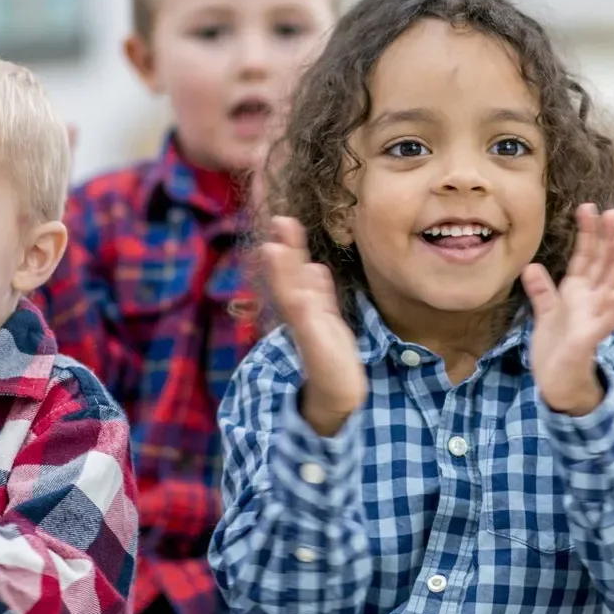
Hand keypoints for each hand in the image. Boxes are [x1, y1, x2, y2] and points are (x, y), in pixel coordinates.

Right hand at [263, 216, 364, 436]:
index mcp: (304, 306)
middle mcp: (301, 315)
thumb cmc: (332, 357)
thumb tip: (315, 266)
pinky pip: (306, 321)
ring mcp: (307, 330)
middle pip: (288, 277)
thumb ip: (320, 294)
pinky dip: (301, 302)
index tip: (283, 218)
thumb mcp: (328, 319)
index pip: (294, 270)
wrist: (338, 395)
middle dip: (284, 249)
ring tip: (275, 246)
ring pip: (292, 295)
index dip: (290, 245)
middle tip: (279, 219)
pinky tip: (303, 288)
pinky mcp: (315, 347)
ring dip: (284, 271)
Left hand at [523, 204, 613, 415]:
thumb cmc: (556, 347)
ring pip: (612, 286)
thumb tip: (530, 266)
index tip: (588, 207)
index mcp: (579, 292)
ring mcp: (594, 320)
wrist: (557, 383)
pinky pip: (604, 323)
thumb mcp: (545, 314)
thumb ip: (541, 291)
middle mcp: (592, 301)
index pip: (586, 257)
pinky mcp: (589, 340)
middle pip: (604, 265)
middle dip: (610, 239)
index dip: (588, 233)